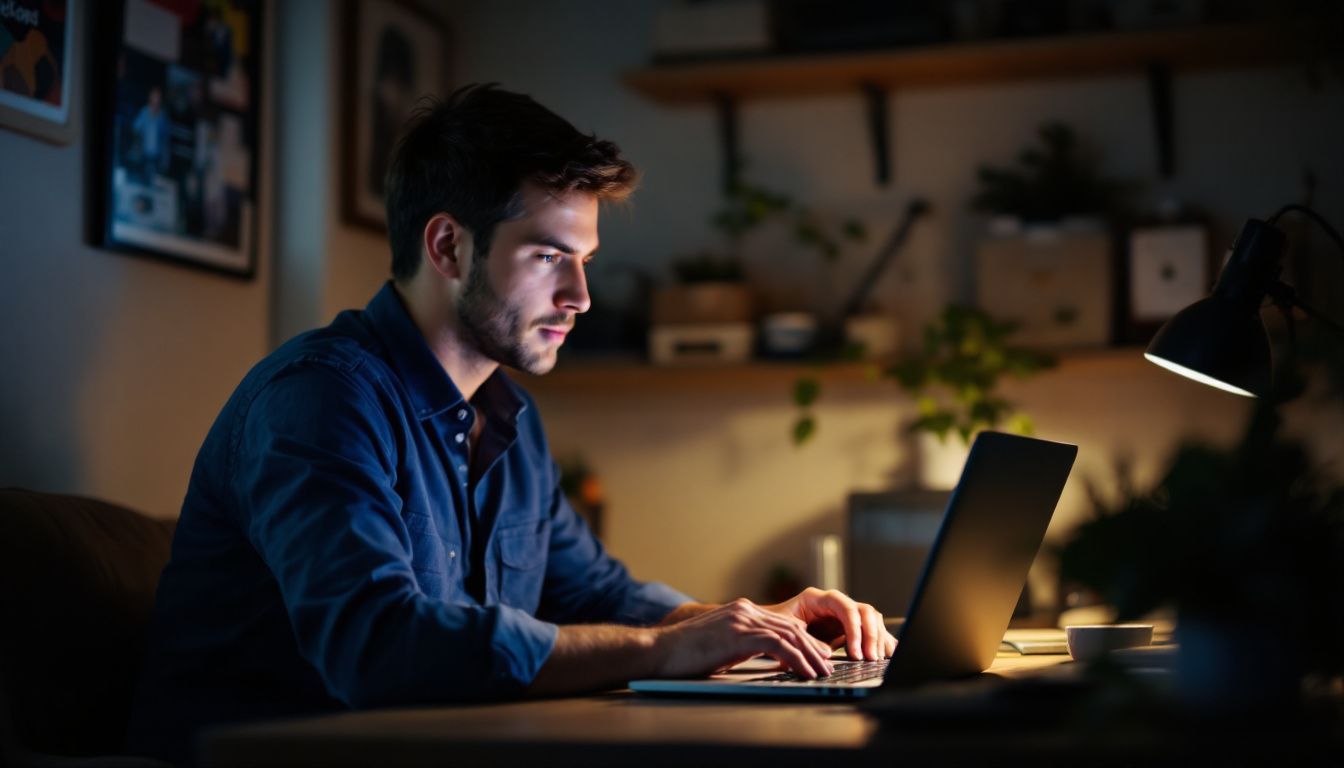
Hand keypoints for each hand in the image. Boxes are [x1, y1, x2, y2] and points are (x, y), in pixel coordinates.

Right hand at [651, 598, 835, 678]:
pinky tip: (806, 672)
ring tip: (823, 672)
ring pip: (789, 635)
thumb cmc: (685, 654)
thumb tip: (764, 656)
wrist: (659, 651)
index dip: (804, 639)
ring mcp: (742, 620)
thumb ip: (742, 643)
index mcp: (741, 610)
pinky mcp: (739, 634)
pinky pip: (778, 646)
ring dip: (810, 656)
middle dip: (813, 647)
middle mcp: (745, 610)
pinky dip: (796, 659)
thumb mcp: (721, 644)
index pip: (782, 623)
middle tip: (828, 664)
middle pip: (790, 627)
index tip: (819, 654)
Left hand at [764, 588, 896, 661]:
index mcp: (817, 599)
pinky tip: (888, 653)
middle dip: (870, 635)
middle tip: (870, 659)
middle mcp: (834, 604)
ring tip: (876, 660)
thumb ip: (803, 641)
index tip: (854, 653)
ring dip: (876, 639)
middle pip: (863, 611)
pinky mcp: (849, 628)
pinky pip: (871, 630)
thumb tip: (824, 654)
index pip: (844, 606)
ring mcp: (843, 615)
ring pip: (871, 620)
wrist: (767, 629)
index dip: (853, 629)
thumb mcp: (784, 633)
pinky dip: (881, 641)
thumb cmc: (772, 628)